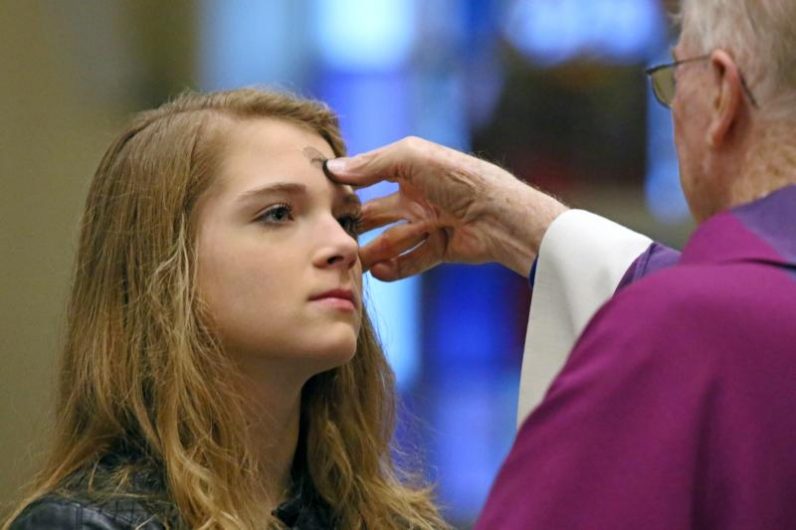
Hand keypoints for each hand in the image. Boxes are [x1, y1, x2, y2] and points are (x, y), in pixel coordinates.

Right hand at [326, 137, 567, 280]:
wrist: (499, 216)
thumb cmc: (458, 178)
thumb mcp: (411, 158)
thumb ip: (372, 163)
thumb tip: (334, 169)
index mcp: (410, 169)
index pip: (369, 177)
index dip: (348, 188)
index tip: (322, 200)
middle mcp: (417, 196)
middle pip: (376, 214)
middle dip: (355, 226)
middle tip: (332, 238)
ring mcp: (429, 223)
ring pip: (391, 241)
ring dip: (372, 253)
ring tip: (353, 263)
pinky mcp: (440, 248)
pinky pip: (411, 261)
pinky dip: (395, 268)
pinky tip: (380, 272)